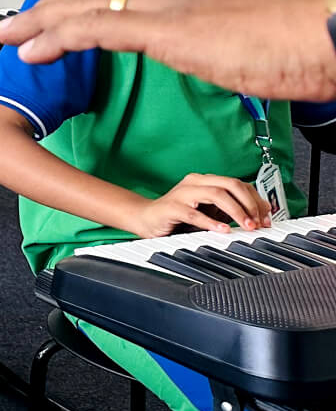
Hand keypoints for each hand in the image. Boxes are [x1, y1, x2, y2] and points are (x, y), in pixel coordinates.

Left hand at [0, 0, 335, 101]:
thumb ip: (229, 38)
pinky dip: (59, 36)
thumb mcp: (258, 33)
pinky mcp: (172, 29)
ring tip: (8, 37)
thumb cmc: (315, 37)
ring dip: (41, 20)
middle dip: (51, 4)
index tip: (58, 11)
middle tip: (16, 23)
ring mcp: (173, 4)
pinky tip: (34, 50)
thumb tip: (223, 53)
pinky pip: (100, 28)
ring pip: (87, 4)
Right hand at [124, 173, 271, 237]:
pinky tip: (222, 229)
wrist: (145, 219)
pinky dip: (211, 222)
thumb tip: (257, 215)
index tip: (266, 218)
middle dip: (250, 204)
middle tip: (258, 223)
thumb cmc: (177, 216)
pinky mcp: (172, 207)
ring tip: (246, 226)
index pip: (238, 184)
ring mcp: (182, 193)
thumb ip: (228, 210)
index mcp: (205, 181)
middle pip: (231, 184)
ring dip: (236, 211)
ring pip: (216, 194)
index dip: (256, 200)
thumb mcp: (208, 211)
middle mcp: (195, 182)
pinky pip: (194, 213)